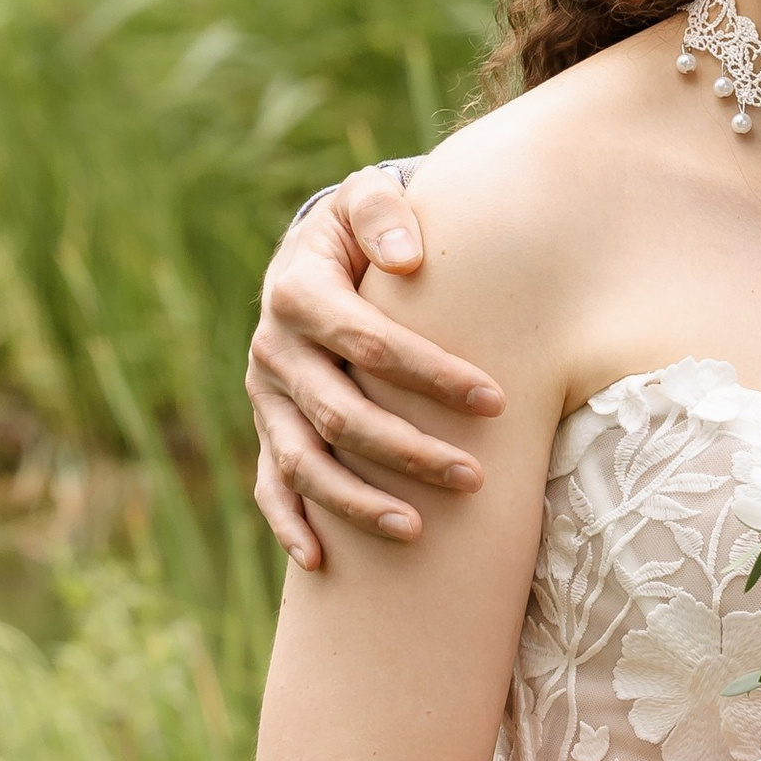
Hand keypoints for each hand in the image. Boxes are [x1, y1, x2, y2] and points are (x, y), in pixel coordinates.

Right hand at [249, 170, 505, 567]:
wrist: (311, 251)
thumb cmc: (362, 228)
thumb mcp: (367, 197)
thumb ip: (385, 211)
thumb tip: (408, 258)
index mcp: (298, 293)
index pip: (368, 343)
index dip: (431, 374)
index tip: (495, 401)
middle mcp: (273, 350)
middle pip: (340, 414)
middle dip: (408, 450)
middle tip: (475, 479)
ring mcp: (265, 397)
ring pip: (304, 462)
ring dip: (356, 502)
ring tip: (417, 531)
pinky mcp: (265, 428)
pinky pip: (270, 485)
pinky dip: (290, 524)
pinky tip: (321, 563)